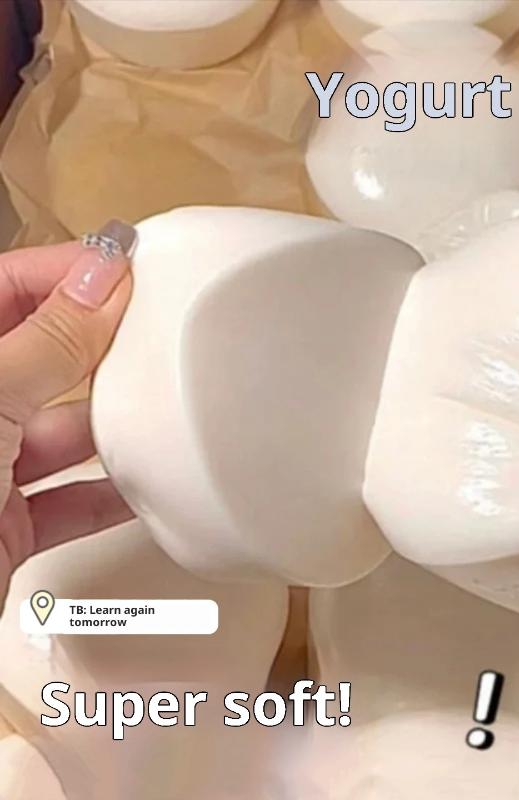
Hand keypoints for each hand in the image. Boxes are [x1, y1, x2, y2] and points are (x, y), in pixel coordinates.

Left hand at [0, 223, 135, 610]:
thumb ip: (49, 342)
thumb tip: (103, 280)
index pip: (7, 287)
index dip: (70, 272)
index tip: (133, 264)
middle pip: (44, 359)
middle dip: (101, 346)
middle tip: (159, 329)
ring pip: (62, 432)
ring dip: (114, 425)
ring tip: (163, 402)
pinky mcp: (5, 525)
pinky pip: (72, 502)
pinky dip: (113, 496)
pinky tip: (148, 482)